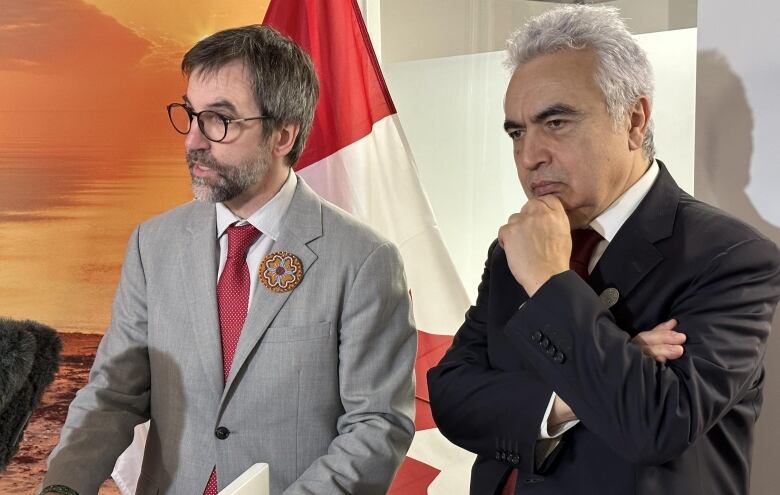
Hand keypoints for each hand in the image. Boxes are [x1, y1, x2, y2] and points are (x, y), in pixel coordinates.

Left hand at [498, 195, 570, 295]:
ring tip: (523, 245)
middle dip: (528, 218)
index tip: (539, 218)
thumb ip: (555, 220)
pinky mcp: (509, 231)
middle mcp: (538, 213)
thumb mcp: (564, 233)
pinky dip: (506, 239)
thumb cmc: (557, 259)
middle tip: (530, 234)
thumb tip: (546, 217)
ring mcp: (522, 221)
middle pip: (528, 206)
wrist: (547, 275)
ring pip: (514, 218)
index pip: (546, 199)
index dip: (541, 209)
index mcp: (555, 213)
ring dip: (516, 229)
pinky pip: (503, 230)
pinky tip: (514, 250)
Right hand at [547, 319, 684, 432]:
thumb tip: (658, 355)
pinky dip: (648, 367)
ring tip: (679, 350)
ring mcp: (616, 365)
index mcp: (618, 348)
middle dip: (663, 339)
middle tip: (682, 337)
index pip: (642, 337)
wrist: (570, 397)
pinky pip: (633, 370)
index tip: (674, 323)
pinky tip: (662, 366)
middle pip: (642, 343)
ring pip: (640, 354)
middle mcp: (617, 354)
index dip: (659, 330)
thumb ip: (627, 356)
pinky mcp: (615, 377)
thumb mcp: (610, 361)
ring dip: (660, 350)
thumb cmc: (593, 378)